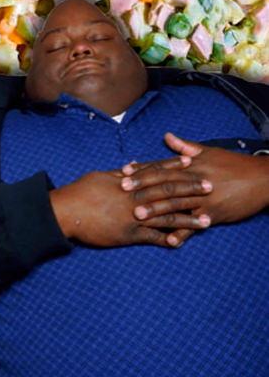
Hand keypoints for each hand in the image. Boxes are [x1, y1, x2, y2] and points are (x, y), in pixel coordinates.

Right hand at [51, 155, 212, 247]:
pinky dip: (166, 240)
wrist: (65, 212)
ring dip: (187, 218)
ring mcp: (132, 217)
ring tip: (206, 220)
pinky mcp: (126, 234)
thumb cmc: (80, 192)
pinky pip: (150, 238)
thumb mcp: (101, 177)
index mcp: (128, 182)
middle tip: (210, 187)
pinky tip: (181, 242)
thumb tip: (133, 165)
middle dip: (190, 190)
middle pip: (167, 192)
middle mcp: (134, 198)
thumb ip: (120, 173)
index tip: (191, 163)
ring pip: (165, 217)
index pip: (156, 172)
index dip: (174, 167)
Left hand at [125, 133, 268, 226]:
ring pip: (176, 204)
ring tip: (137, 215)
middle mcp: (194, 180)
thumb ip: (185, 147)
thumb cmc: (233, 164)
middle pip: (164, 183)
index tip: (124, 171)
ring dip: (156, 210)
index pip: (162, 166)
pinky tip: (169, 241)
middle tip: (122, 191)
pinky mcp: (214, 213)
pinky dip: (183, 233)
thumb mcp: (208, 152)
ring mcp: (204, 198)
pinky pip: (195, 225)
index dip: (142, 169)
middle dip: (142, 187)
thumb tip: (167, 136)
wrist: (263, 178)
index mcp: (190, 165)